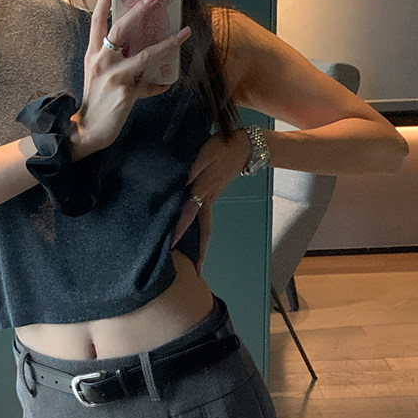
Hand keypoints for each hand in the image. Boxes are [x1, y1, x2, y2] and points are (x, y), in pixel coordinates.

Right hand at [70, 0, 191, 159]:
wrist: (87, 130)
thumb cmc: (97, 100)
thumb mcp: (101, 75)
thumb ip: (120, 61)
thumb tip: (145, 54)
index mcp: (93, 53)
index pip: (97, 20)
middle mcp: (101, 61)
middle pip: (119, 28)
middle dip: (138, 10)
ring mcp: (113, 76)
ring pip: (144, 54)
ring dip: (167, 42)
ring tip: (183, 32)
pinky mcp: (125, 93)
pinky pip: (150, 85)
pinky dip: (160, 85)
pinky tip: (168, 83)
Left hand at [170, 128, 251, 272]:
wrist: (245, 146)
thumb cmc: (224, 146)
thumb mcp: (208, 151)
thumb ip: (195, 166)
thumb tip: (184, 182)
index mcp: (203, 189)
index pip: (189, 214)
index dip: (180, 230)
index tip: (172, 245)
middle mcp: (207, 198)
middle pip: (203, 231)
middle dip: (200, 252)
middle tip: (198, 271)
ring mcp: (211, 198)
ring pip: (205, 227)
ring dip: (202, 245)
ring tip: (198, 263)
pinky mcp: (212, 194)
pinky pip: (205, 218)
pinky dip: (201, 231)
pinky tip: (193, 236)